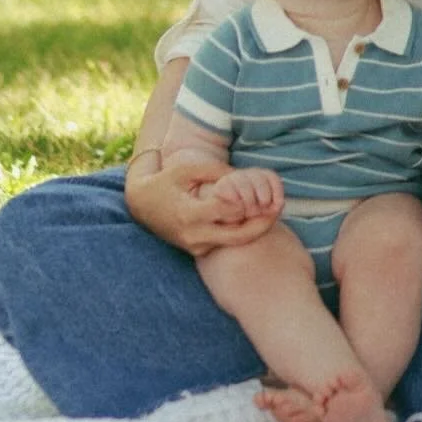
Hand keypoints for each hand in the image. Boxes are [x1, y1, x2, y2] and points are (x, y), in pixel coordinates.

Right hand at [125, 150, 282, 256]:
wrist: (142, 205)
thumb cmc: (166, 182)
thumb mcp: (188, 170)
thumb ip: (216, 171)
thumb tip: (243, 175)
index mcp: (191, 214)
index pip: (230, 211)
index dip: (250, 202)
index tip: (266, 192)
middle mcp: (195, 236)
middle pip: (239, 235)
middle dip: (262, 222)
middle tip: (279, 207)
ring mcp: (196, 247)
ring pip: (234, 242)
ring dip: (253, 228)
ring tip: (271, 211)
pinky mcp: (198, 251)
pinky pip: (225, 243)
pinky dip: (240, 232)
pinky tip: (253, 218)